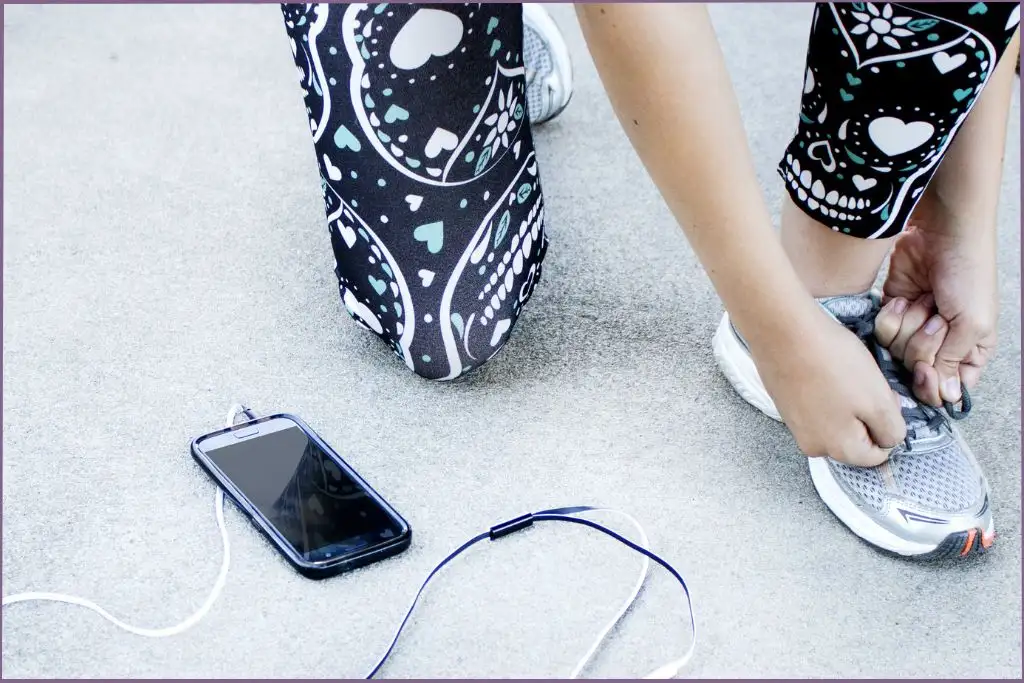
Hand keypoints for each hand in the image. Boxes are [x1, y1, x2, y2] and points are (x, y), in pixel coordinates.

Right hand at [749, 307, 904, 466]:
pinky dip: (824, 393)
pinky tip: (822, 370)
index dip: (888, 423)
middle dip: (866, 415)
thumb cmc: (833, 364)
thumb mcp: (878, 399)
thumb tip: (888, 440)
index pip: (879, 453)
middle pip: (855, 439)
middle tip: (864, 381)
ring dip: (845, 403)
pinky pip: (815, 408)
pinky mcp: (784, 406)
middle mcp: (813, 446)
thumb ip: (892, 429)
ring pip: (835, 422)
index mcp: (839, 450)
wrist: (783, 331)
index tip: (882, 394)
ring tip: (841, 373)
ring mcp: (795, 426)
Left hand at [874, 194, 997, 406]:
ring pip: (895, 352)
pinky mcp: (892, 311)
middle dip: (922, 343)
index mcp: (970, 350)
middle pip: (916, 370)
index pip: (947, 387)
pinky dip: (891, 314)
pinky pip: (880, 332)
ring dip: (908, 325)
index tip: (927, 370)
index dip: (932, 383)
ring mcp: (913, 327)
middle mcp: (940, 343)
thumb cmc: (967, 273)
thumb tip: (947, 399)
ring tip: (923, 302)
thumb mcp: (972, 323)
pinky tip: (904, 297)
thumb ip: (953, 362)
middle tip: (935, 318)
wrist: (941, 233)